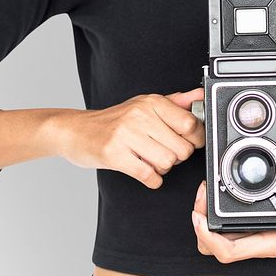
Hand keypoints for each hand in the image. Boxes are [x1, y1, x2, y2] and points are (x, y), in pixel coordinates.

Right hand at [55, 87, 204, 188]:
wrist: (75, 130)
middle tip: (165, 152)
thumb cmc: (112, 120)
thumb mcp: (144, 104)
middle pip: (182, 148)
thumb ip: (175, 102)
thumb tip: (200, 96)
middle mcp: (139, 116)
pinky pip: (149, 175)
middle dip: (178, 156)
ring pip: (167, 162)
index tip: (189, 141)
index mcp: (151, 102)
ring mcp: (126, 135)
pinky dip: (152, 179)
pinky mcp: (114, 155)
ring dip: (163, 168)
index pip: (190, 124)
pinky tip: (146, 171)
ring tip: (151, 160)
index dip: (195, 138)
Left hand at [190, 151, 275, 261]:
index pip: (231, 252)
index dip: (208, 237)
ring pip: (222, 238)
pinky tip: (222, 192)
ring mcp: (261, 237)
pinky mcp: (263, 229)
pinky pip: (233, 228)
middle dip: (201, 223)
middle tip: (203, 193)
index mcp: (275, 242)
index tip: (199, 216)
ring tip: (208, 192)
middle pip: (217, 247)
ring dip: (208, 219)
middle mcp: (263, 242)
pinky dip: (221, 214)